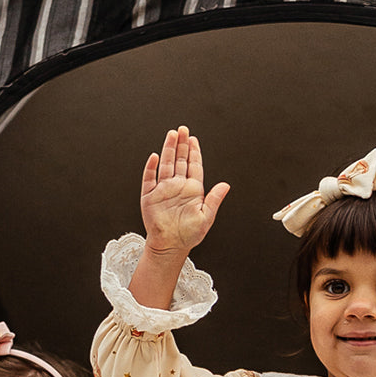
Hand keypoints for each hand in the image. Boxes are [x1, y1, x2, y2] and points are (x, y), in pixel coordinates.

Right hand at [140, 125, 229, 254]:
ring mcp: (163, 190)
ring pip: (166, 164)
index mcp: (192, 190)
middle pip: (180, 160)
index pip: (194, 166)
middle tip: (183, 130)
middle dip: (182, 144)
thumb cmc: (188, 235)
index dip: (194, 152)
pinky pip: (149, 178)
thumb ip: (214, 199)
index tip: (194, 140)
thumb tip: (226, 185)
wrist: (170, 246)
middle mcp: (178, 187)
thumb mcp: (206, 217)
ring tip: (172, 135)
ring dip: (169, 150)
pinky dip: (151, 167)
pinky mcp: (150, 196)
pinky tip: (155, 157)